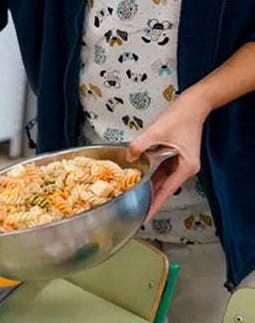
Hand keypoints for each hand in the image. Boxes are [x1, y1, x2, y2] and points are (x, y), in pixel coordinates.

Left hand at [127, 91, 209, 219]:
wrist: (193, 104)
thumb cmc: (180, 117)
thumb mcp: (156, 132)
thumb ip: (140, 146)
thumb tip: (129, 157)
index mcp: (186, 167)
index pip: (166, 192)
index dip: (153, 206)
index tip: (144, 218)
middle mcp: (184, 169)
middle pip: (163, 188)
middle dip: (147, 197)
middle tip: (130, 208)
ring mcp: (180, 164)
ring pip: (161, 180)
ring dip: (147, 185)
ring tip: (130, 195)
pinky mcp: (176, 157)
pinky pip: (161, 170)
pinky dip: (150, 174)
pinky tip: (137, 177)